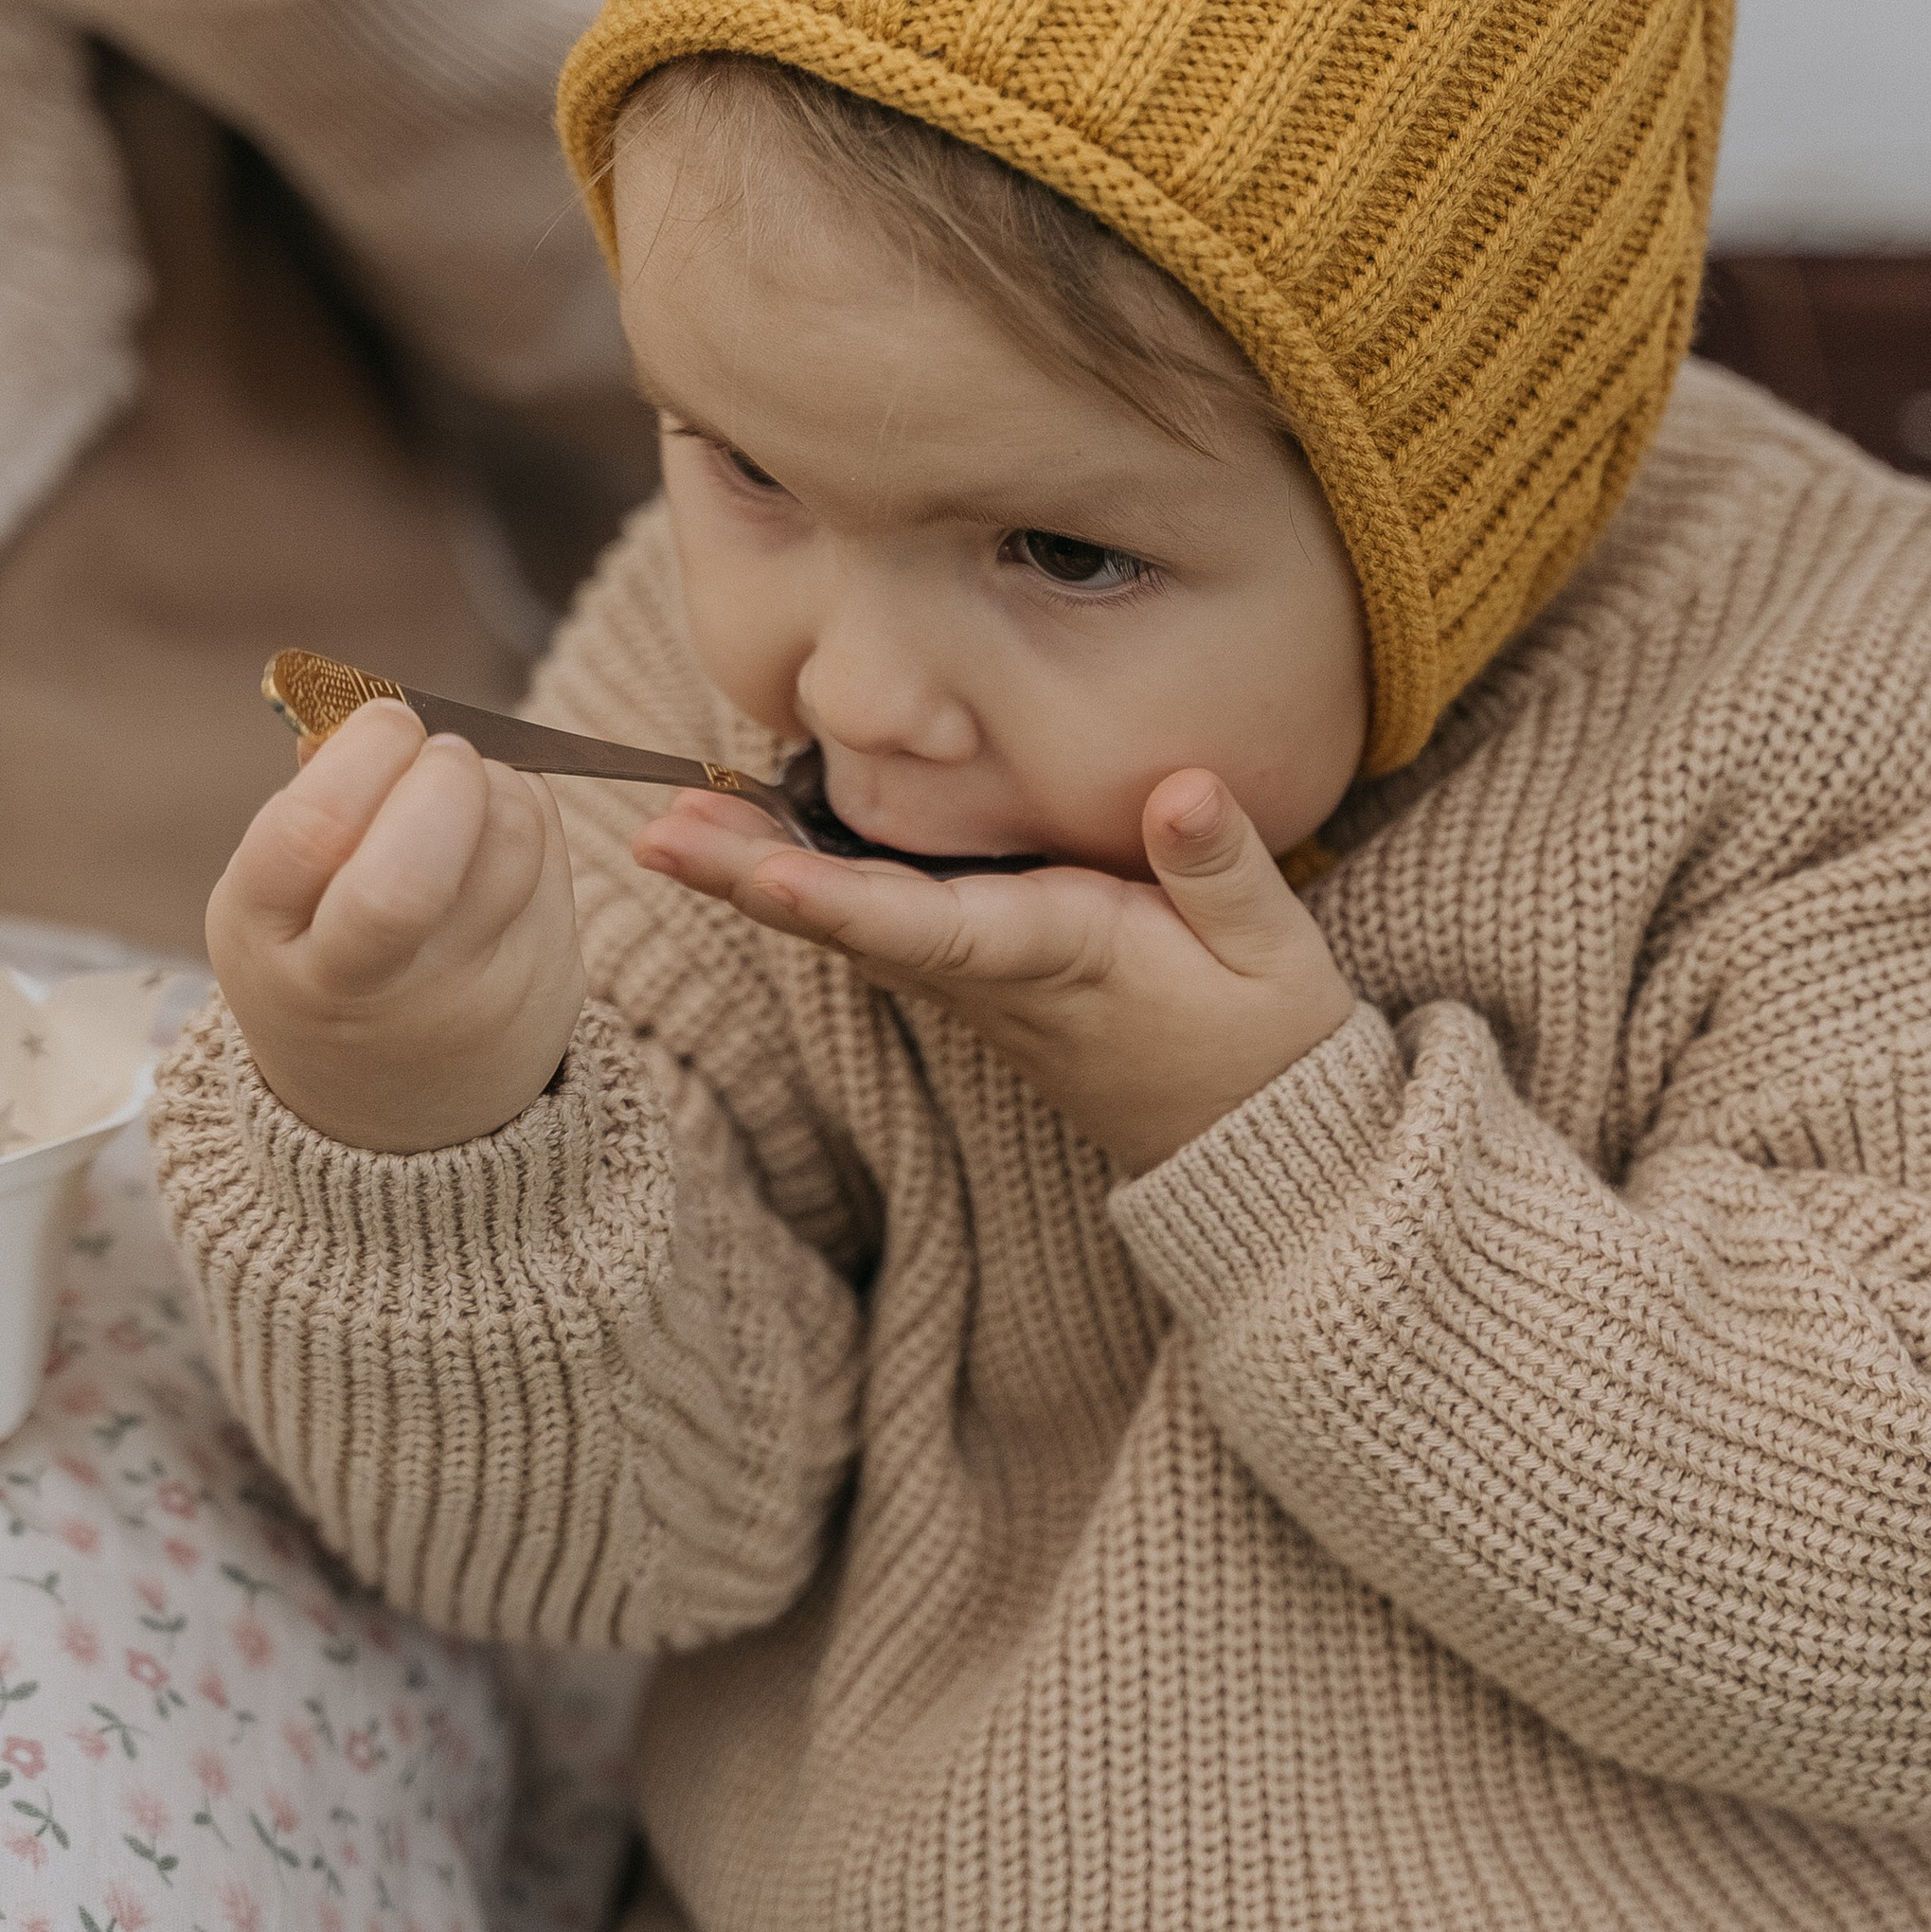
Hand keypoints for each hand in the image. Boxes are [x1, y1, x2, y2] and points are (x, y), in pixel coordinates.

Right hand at [206, 701, 584, 1152]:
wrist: (398, 1112)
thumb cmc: (327, 962)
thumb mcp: (281, 902)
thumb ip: (315, 803)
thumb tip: (353, 708)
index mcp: (266, 946)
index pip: (308, 835)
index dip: (363, 756)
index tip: (388, 723)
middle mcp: (361, 986)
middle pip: (413, 869)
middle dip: (441, 775)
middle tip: (440, 751)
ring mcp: (462, 994)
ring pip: (508, 840)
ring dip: (497, 780)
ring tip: (464, 788)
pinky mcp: (544, 982)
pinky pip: (552, 853)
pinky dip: (529, 812)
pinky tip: (493, 834)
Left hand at [636, 769, 1356, 1175]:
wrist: (1254, 1141)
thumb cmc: (1264, 1039)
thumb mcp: (1273, 954)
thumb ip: (1222, 870)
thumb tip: (1181, 790)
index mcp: (1058, 957)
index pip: (932, 929)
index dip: (840, 900)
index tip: (759, 874)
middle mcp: (995, 975)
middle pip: (855, 924)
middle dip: (753, 879)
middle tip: (657, 832)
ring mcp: (980, 983)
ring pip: (854, 923)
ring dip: (761, 875)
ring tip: (674, 819)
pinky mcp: (984, 976)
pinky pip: (882, 924)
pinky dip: (811, 881)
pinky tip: (756, 839)